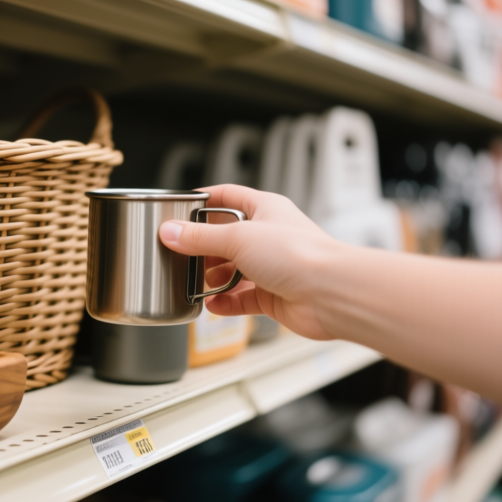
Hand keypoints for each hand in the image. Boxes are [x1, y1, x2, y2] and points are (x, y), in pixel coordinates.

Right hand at [158, 184, 341, 339]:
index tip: (181, 208)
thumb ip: (200, 238)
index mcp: (266, 209)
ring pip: (233, 270)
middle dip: (204, 248)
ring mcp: (272, 267)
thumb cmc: (300, 254)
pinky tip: (213, 305)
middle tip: (182, 254)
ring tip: (197, 283)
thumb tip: (169, 232)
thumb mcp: (238, 238)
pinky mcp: (274, 295)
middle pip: (226, 238)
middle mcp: (270, 236)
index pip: (229, 196)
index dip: (205, 200)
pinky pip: (242, 298)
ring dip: (213, 278)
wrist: (331, 293)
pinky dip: (226, 302)